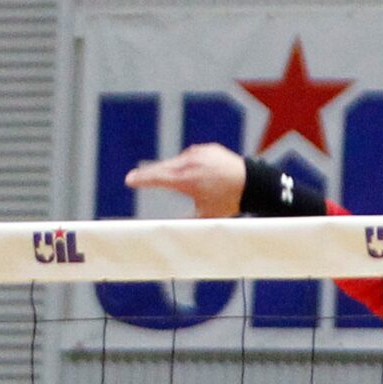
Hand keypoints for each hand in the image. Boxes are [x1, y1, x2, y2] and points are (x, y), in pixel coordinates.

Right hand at [124, 143, 246, 218]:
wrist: (253, 182)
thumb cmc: (228, 202)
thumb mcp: (204, 217)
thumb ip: (183, 223)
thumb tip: (167, 234)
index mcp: (187, 180)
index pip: (157, 178)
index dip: (142, 179)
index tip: (129, 180)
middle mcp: (190, 163)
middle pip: (162, 168)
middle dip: (148, 174)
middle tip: (134, 178)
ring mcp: (199, 153)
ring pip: (175, 162)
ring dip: (167, 170)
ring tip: (155, 176)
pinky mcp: (207, 149)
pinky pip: (189, 157)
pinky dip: (183, 164)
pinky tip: (184, 172)